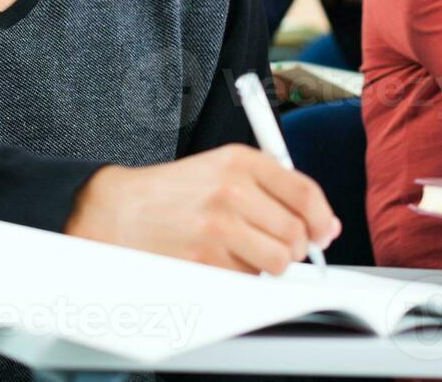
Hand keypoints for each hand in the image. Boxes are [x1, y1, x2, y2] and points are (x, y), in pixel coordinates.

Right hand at [64, 143, 340, 274]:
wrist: (117, 210)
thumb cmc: (173, 192)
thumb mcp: (221, 168)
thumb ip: (271, 188)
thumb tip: (322, 225)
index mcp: (239, 161)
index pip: (304, 192)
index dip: (321, 218)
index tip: (324, 231)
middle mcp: (230, 190)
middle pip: (295, 233)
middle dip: (295, 247)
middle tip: (277, 246)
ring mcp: (216, 227)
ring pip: (276, 261)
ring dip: (269, 265)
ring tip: (246, 253)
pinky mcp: (203, 260)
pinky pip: (247, 279)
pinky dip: (242, 277)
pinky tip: (220, 260)